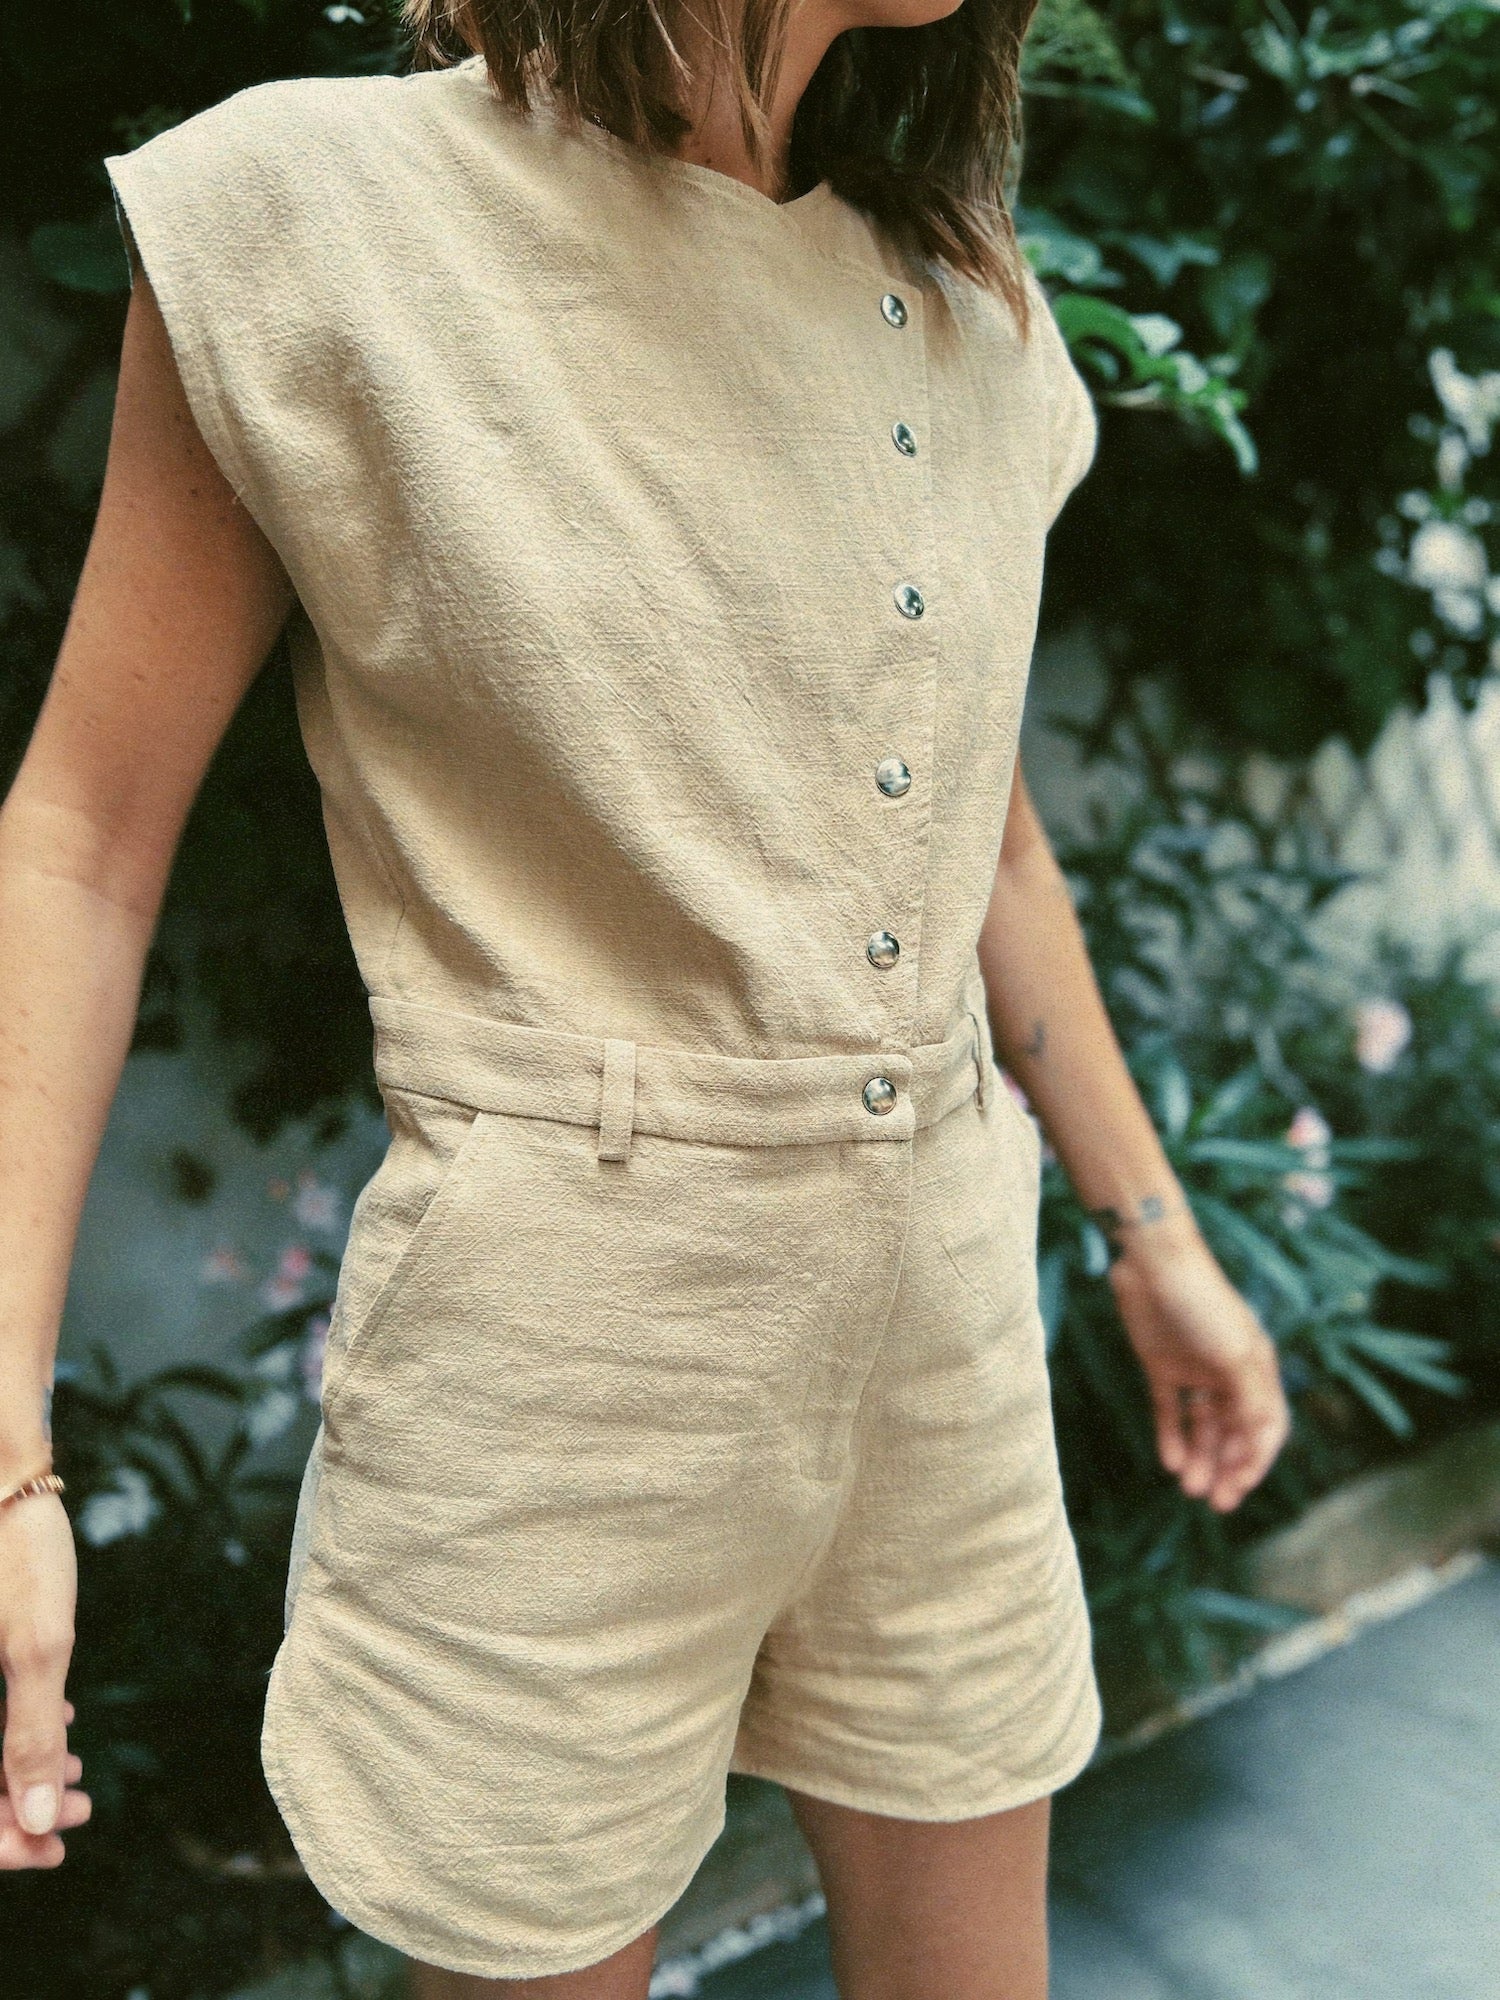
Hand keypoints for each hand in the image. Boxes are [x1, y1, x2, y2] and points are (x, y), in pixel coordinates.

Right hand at [1, 1490, 90, 1866]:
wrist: (2, 1474)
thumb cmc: (14, 1551)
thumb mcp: (35, 1646)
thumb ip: (29, 1736)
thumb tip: (29, 1822)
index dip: (1, 1839)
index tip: (54, 1848)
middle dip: (15, 1804)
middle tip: (78, 1809)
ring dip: (18, 1767)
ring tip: (75, 1776)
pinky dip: (11, 1726)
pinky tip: (59, 1721)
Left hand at [1107, 1212, 1290, 1511]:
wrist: (1152, 1262)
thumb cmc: (1202, 1302)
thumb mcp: (1235, 1353)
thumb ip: (1250, 1399)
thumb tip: (1261, 1443)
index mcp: (1257, 1368)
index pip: (1266, 1426)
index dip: (1256, 1460)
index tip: (1239, 1488)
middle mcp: (1229, 1372)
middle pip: (1233, 1431)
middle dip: (1226, 1468)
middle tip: (1214, 1502)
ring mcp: (1194, 1369)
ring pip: (1201, 1426)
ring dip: (1199, 1458)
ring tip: (1188, 1488)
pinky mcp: (1161, 1365)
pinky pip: (1170, 1410)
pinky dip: (1171, 1436)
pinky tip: (1169, 1463)